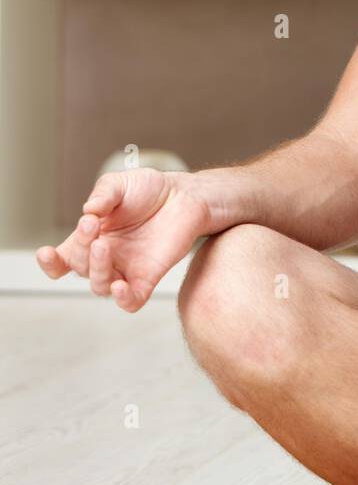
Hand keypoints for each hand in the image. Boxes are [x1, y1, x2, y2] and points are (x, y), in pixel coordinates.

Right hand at [34, 167, 212, 311]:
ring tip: (103, 245)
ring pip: (100, 286)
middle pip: (80, 268)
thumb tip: (88, 210)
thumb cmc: (148, 190)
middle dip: (81, 247)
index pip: (62, 260)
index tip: (46, 253)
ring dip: (96, 269)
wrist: (184, 195)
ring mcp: (126, 269)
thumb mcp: (119, 184)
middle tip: (92, 223)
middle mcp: (105, 257)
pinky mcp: (148, 277)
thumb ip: (103, 194)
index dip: (50, 263)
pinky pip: (131, 301)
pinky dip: (123, 299)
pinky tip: (119, 287)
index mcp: (90, 238)